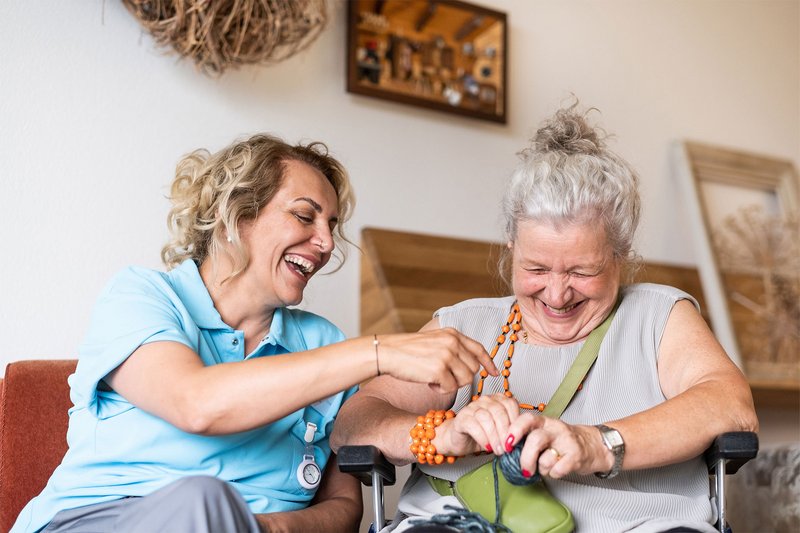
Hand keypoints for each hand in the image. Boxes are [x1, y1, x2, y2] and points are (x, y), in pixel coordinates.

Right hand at [375, 328, 497, 392]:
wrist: (388, 352)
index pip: (479, 349)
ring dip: (451, 384)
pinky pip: (451, 388)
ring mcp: (446, 356)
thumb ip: (453, 347)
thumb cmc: (409, 350)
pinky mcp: (439, 370)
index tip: (495, 372)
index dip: (489, 362)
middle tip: (443, 376)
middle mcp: (452, 342)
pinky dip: (440, 389)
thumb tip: (473, 364)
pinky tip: (428, 381)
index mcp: (452, 334)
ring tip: (435, 378)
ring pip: (465, 380)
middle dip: (461, 377)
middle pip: (473, 369)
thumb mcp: (435, 341)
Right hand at [436, 393, 520, 456]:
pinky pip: (473, 425)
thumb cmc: (483, 436)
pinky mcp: (461, 418)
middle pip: (498, 411)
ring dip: (495, 437)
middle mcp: (485, 400)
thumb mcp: (502, 432)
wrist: (462, 440)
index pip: (510, 404)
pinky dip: (483, 438)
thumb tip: (525, 438)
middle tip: (508, 447)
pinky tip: (487, 447)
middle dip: (505, 432)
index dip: (515, 422)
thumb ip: (512, 430)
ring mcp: (472, 407)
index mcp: (497, 400)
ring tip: (498, 450)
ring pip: (486, 418)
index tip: (518, 438)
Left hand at [505, 414, 608, 478]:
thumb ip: (527, 438)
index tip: (507, 444)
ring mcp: (567, 441)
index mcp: (544, 422)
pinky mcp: (576, 455)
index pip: (526, 419)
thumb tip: (506, 449)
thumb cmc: (563, 441)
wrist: (593, 445)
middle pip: (535, 440)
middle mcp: (555, 429)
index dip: (514, 430)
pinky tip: (557, 469)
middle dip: (526, 458)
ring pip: (546, 458)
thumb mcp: (545, 433)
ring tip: (546, 467)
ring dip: (542, 468)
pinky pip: (558, 469)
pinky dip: (554, 474)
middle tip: (524, 469)